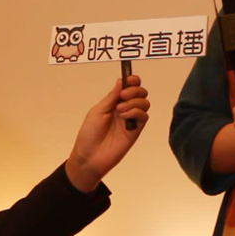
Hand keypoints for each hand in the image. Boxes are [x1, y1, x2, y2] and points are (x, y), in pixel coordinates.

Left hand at [65, 75, 149, 192]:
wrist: (90, 156)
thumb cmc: (89, 134)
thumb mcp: (98, 111)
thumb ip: (111, 97)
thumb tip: (121, 81)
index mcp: (114, 102)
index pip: (129, 87)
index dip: (132, 81)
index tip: (130, 79)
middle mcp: (125, 109)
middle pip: (140, 92)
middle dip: (135, 90)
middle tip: (123, 96)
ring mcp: (131, 119)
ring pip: (145, 103)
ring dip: (134, 102)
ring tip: (121, 110)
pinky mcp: (136, 130)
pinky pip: (144, 116)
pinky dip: (136, 112)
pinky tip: (125, 117)